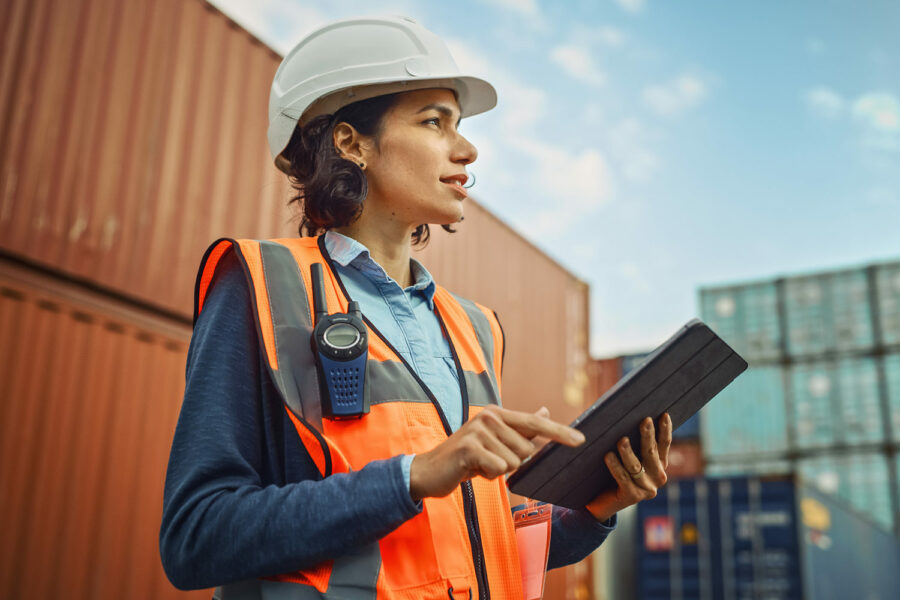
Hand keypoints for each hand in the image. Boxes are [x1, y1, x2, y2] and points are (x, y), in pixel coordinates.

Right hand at [409, 406, 584, 500]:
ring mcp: (478, 431)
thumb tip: (545, 410)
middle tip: (488, 461)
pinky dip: (488, 476)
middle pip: (526, 450)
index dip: (559, 432)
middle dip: (512, 462)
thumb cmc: (466, 457)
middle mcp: (489, 417)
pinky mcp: (470, 448)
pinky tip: (471, 471)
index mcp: (498, 414)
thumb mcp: (494, 440)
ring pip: (513, 462)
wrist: (429, 470)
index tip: (581, 440)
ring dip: (498, 470)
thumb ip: (520, 427)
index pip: (535, 422)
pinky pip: (498, 469)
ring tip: (478, 465)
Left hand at [585, 413, 671, 521]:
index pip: (664, 444)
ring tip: (621, 440)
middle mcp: (658, 477)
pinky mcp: (632, 497)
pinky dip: (615, 466)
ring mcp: (647, 489)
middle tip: (645, 420)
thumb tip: (627, 417)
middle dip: (648, 436)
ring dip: (628, 452)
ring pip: (636, 466)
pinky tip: (608, 456)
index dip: (665, 429)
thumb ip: (633, 442)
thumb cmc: (614, 472)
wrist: (602, 502)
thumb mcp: (627, 456)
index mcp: (659, 464)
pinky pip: (623, 478)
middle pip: (651, 452)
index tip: (664, 414)